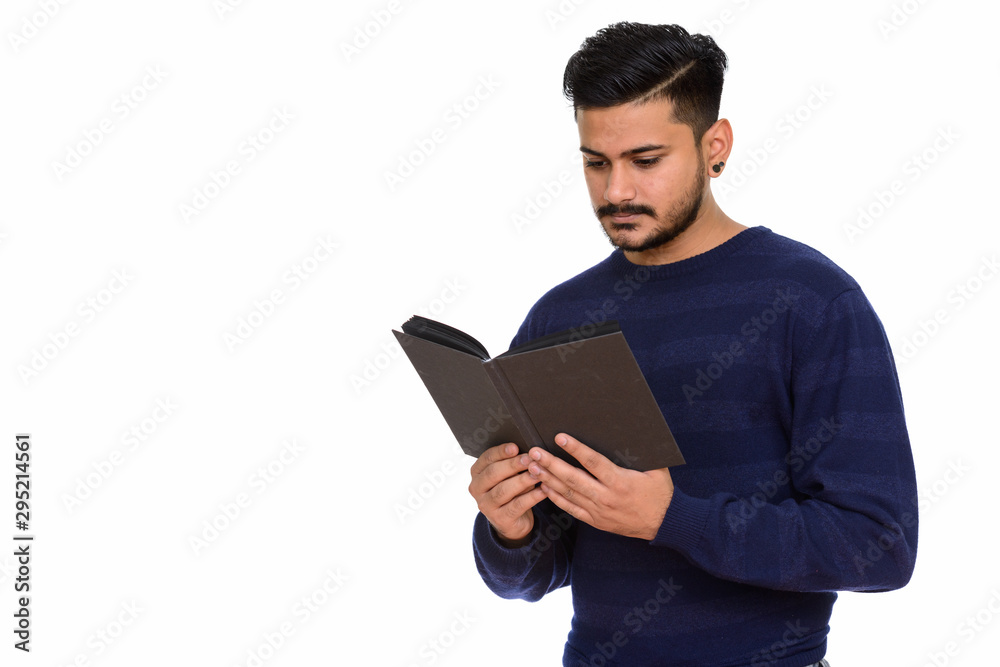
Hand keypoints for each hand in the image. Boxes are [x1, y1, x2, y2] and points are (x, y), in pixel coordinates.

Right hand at [468, 443, 546, 545]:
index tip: (515, 447)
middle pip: (493, 473)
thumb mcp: (508, 475)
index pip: (486, 458)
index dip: (501, 452)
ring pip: (503, 490)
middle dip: (512, 465)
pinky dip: (531, 497)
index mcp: (477, 473)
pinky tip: (543, 491)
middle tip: (529, 459)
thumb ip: (512, 464)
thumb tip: (528, 452)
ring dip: (522, 481)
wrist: (513, 520)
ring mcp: (486, 506)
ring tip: (537, 474)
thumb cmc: (512, 490)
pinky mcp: (500, 519)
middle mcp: (477, 489)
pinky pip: (517, 506)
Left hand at [526, 433, 673, 539]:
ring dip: (548, 479)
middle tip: (534, 452)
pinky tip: (544, 487)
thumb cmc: (660, 492)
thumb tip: (631, 430)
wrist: (665, 524)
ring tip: (531, 467)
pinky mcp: (596, 521)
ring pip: (568, 493)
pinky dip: (556, 498)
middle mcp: (606, 496)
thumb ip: (641, 452)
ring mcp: (599, 511)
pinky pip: (571, 509)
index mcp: (620, 481)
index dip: (575, 449)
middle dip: (551, 464)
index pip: (593, 462)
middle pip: (573, 478)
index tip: (560, 438)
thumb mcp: (656, 469)